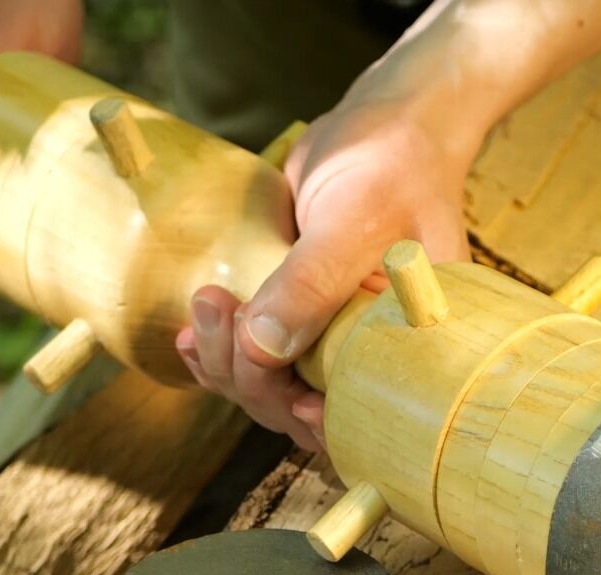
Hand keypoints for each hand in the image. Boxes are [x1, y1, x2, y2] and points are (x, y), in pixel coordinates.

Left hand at [176, 94, 473, 451]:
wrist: (382, 126)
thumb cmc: (390, 167)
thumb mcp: (356, 220)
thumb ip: (312, 285)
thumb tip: (262, 349)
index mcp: (408, 350)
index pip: (361, 415)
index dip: (319, 422)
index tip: (288, 396)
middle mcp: (372, 355)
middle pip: (305, 408)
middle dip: (253, 378)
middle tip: (218, 311)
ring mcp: (332, 339)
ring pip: (272, 386)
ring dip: (227, 363)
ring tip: (204, 306)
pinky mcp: (296, 317)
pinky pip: (256, 357)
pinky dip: (221, 352)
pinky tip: (192, 335)